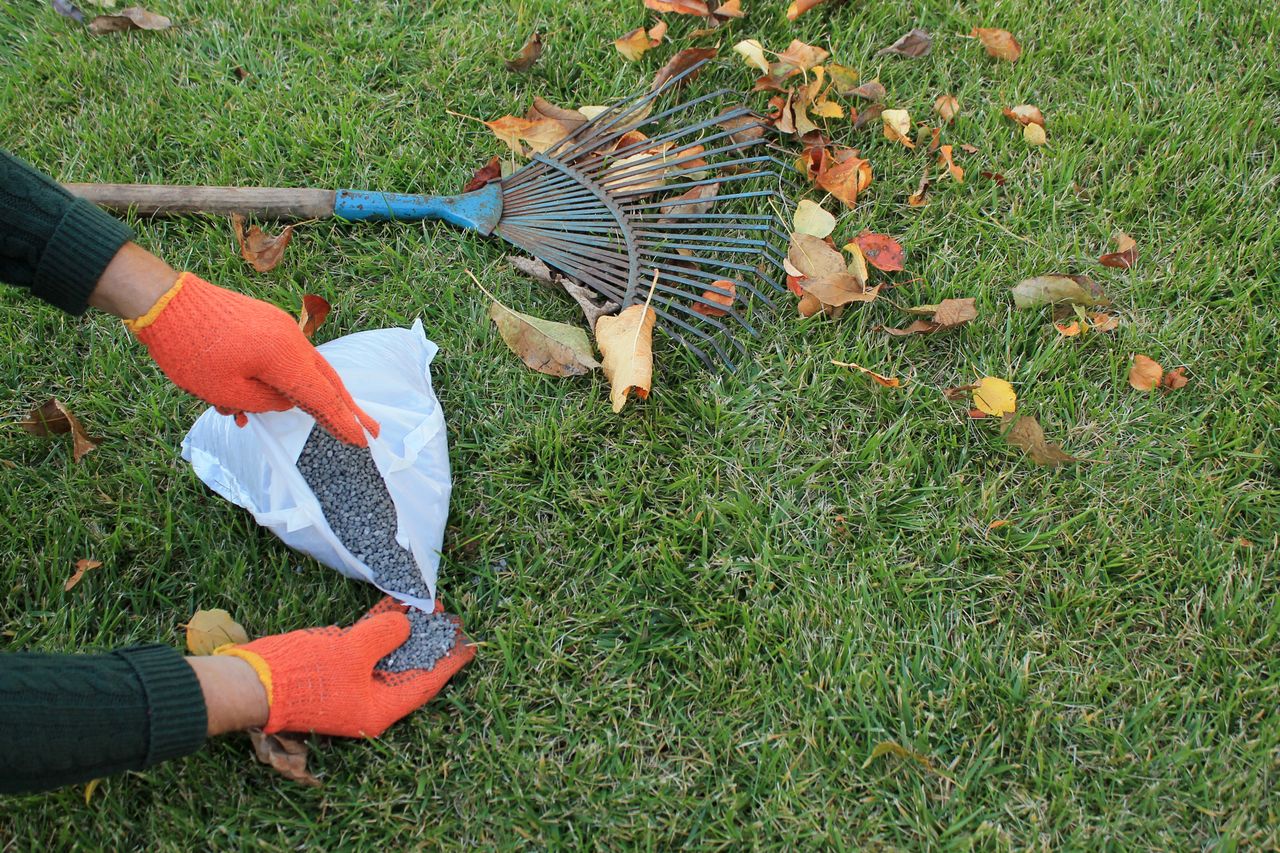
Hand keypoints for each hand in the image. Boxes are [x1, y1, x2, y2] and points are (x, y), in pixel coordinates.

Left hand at [124, 270, 378, 445]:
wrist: (163, 300)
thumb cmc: (190, 349)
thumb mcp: (225, 391)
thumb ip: (264, 402)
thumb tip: (284, 400)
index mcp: (285, 357)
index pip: (322, 397)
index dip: (343, 421)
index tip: (362, 440)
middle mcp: (290, 339)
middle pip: (326, 380)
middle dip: (346, 408)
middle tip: (370, 428)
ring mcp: (277, 328)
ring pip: (300, 369)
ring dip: (294, 397)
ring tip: (283, 418)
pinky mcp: (263, 323)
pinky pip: (280, 357)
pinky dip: (273, 379)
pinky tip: (242, 398)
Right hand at [214, 598, 473, 736]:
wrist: (249, 682)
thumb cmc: (304, 675)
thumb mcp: (351, 652)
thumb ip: (384, 636)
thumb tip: (405, 624)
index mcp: (379, 709)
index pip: (425, 683)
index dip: (449, 661)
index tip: (470, 644)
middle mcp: (369, 701)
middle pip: (410, 668)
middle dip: (429, 641)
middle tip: (450, 619)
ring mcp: (351, 685)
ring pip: (388, 655)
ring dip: (405, 630)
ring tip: (426, 605)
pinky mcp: (335, 668)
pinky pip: (366, 647)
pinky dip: (379, 628)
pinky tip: (393, 605)